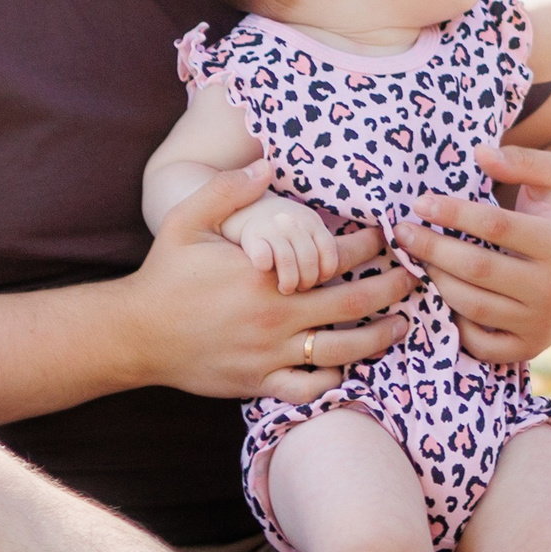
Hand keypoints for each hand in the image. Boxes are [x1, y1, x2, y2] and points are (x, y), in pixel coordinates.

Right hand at [121, 160, 414, 404]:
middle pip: (354, 303)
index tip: (387, 237)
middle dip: (392, 289)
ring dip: (379, 338)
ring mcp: (270, 353)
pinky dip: (333, 382)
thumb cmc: (165, 275)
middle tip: (415, 278)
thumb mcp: (187, 221)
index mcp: (267, 274)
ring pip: (342, 350)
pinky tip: (348, 369)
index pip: (336, 257)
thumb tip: (267, 163)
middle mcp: (276, 315)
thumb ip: (228, 190)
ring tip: (401, 325)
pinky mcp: (258, 382)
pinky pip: (308, 388)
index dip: (370, 245)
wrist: (134, 333)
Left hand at [400, 144, 550, 363]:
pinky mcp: (529, 348)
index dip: (452, 212)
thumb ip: (523, 160)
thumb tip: (480, 154)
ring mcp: (542, 323)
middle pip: (478, 268)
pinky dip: (456, 326)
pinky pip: (481, 344)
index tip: (420, 203)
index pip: (495, 226)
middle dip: (432, 249)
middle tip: (403, 233)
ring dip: (436, 281)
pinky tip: (443, 299)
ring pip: (473, 305)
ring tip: (416, 260)